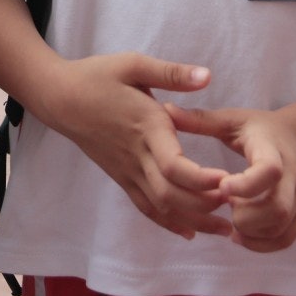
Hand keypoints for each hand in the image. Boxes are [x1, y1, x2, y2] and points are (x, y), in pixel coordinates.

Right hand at [41, 54, 229, 239]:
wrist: (60, 98)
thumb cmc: (97, 76)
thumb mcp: (134, 64)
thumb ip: (171, 73)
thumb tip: (208, 76)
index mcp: (145, 126)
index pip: (172, 164)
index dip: (200, 178)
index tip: (227, 180)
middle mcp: (137, 154)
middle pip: (170, 194)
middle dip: (204, 206)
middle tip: (236, 207)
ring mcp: (127, 170)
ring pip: (160, 206)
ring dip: (194, 220)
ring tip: (225, 228)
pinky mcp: (121, 177)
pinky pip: (145, 207)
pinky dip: (168, 222)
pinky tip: (191, 232)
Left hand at [164, 105, 295, 252]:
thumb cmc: (260, 129)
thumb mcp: (233, 120)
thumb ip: (201, 120)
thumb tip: (165, 110)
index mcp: (274, 150)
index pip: (269, 171)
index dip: (246, 185)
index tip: (221, 188)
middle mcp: (293, 176)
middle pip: (278, 208)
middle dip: (247, 217)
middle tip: (225, 208)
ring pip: (283, 227)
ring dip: (253, 233)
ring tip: (230, 224)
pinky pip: (286, 238)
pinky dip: (262, 244)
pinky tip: (240, 235)